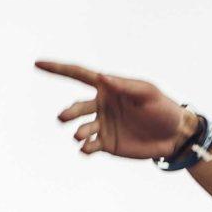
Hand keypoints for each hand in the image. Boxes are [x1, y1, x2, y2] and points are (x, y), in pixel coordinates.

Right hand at [37, 60, 197, 160]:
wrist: (173, 135)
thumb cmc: (162, 108)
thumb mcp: (147, 93)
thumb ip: (124, 86)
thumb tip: (101, 77)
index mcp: (108, 87)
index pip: (78, 75)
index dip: (57, 69)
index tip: (37, 63)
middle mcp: (100, 105)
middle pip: (76, 107)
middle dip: (69, 112)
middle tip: (64, 118)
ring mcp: (102, 125)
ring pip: (81, 128)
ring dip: (78, 132)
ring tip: (82, 136)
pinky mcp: (106, 144)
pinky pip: (88, 146)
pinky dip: (84, 148)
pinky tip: (87, 148)